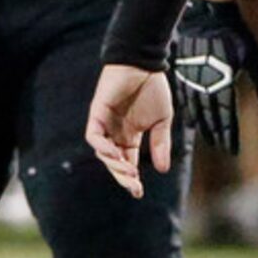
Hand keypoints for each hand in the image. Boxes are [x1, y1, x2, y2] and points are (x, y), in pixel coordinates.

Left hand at [86, 62, 176, 198]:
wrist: (144, 64)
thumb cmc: (153, 88)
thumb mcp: (162, 121)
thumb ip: (160, 144)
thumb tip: (163, 170)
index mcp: (130, 136)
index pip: (127, 162)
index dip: (130, 179)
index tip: (138, 193)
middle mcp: (115, 133)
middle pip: (114, 162)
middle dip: (123, 177)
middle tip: (134, 187)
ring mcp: (105, 124)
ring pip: (103, 153)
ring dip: (115, 164)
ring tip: (130, 172)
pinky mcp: (97, 113)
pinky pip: (94, 136)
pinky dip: (102, 147)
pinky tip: (116, 153)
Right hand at [169, 0, 257, 154]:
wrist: (207, 16)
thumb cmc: (234, 36)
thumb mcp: (253, 60)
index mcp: (224, 85)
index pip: (226, 118)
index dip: (229, 135)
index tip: (231, 148)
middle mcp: (206, 86)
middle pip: (211, 117)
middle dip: (216, 133)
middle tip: (220, 146)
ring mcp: (192, 80)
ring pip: (196, 109)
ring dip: (203, 125)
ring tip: (207, 136)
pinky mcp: (183, 72)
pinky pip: (185, 97)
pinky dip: (189, 109)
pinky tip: (191, 117)